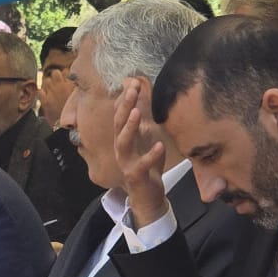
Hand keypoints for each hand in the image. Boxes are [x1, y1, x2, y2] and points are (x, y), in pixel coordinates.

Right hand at [113, 82, 168, 227]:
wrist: (148, 196)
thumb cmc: (147, 166)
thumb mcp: (146, 139)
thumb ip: (143, 120)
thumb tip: (142, 97)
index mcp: (124, 138)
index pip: (121, 114)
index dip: (125, 98)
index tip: (132, 80)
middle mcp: (121, 149)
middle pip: (118, 124)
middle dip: (125, 106)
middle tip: (132, 89)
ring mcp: (127, 162)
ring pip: (123, 143)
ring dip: (129, 127)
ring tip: (136, 113)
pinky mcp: (135, 176)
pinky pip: (141, 165)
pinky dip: (150, 155)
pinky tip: (159, 145)